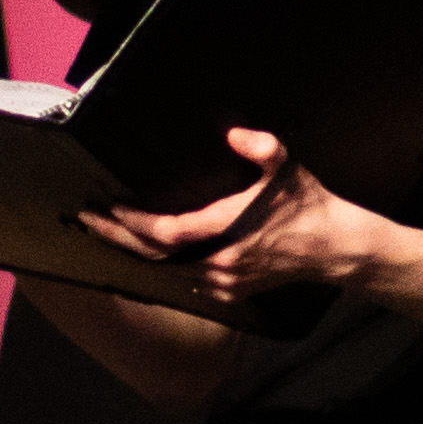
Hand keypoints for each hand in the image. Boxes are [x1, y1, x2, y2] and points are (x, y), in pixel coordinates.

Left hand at [87, 124, 392, 303]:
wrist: (335, 248)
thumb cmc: (308, 206)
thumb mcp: (287, 168)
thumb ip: (261, 147)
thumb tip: (233, 133)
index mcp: (227, 231)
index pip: (166, 234)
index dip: (133, 224)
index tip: (108, 208)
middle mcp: (220, 264)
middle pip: (154, 256)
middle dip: (117, 238)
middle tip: (87, 221)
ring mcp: (224, 282)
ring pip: (166, 270)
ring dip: (135, 252)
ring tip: (106, 233)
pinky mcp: (230, 291)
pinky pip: (184, 279)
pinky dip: (160, 266)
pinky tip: (144, 253)